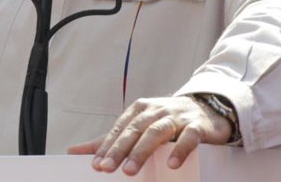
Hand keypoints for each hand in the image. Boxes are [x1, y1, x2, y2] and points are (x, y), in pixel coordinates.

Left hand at [68, 95, 232, 175]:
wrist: (206, 109)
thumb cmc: (167, 120)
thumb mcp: (138, 126)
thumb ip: (109, 140)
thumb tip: (74, 151)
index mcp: (140, 109)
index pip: (120, 128)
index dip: (107, 146)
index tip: (96, 165)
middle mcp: (156, 110)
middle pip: (135, 129)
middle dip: (120, 149)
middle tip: (107, 168)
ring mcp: (177, 116)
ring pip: (157, 131)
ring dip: (142, 150)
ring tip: (130, 170)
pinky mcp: (197, 126)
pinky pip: (189, 137)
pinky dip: (180, 149)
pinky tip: (171, 164)